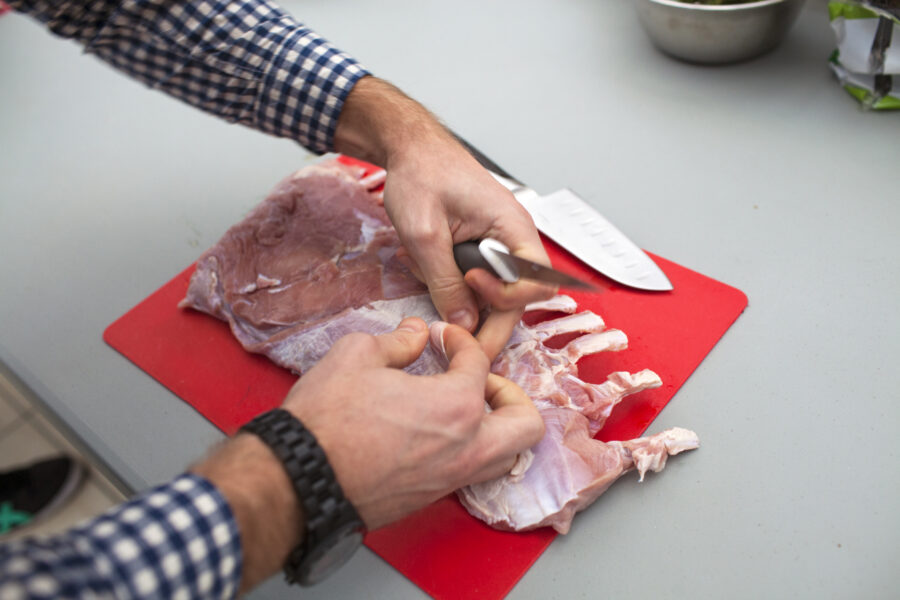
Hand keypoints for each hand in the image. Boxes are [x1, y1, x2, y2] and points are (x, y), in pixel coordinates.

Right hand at [282, 318, 543, 528]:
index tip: (443, 335)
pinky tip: (439, 433)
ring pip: (507, 456)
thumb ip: (398, 340)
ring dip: (498, 427)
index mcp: (457, 405)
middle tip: (480, 379)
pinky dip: (472, 450)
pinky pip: (474, 474)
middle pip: (525, 423)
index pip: (479, 362)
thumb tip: (415, 334)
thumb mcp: (357, 355)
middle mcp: (466, 447)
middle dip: (510, 393)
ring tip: (467, 408)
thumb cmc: (327, 419)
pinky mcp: (431, 498)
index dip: (460, 339)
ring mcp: (451, 478)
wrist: (299, 480)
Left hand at [334, 77, 554, 357]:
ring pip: (494, 291)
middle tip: (455, 340)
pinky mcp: (482, 247)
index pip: (536, 282)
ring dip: (459, 296)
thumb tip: (463, 324)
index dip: (505, 296)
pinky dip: (451, 282)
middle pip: (517, 296)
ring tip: (421, 272)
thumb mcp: (425, 235)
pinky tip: (423, 265)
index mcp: (512, 227)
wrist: (410, 148)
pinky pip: (478, 279)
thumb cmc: (421, 173)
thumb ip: (445, 283)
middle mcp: (514, 237)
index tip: (469, 283)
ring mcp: (499, 243)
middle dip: (485, 319)